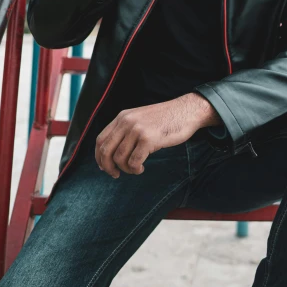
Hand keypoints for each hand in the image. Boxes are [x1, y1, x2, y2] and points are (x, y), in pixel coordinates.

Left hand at [95, 93, 221, 176]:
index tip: (104, 167)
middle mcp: (126, 122)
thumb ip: (126, 130)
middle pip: (106, 150)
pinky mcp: (148, 139)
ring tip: (136, 169)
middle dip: (108, 167)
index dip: (99, 157)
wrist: (187, 111)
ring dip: (126, 169)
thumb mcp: (141, 119)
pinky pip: (134, 162)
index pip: (101, 140)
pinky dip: (135, 169)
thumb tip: (112, 153)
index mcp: (122, 117)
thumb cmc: (166, 119)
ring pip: (119, 158)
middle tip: (115, 175)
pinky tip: (142, 168)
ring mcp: (137, 130)